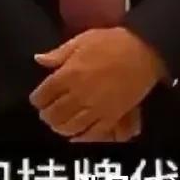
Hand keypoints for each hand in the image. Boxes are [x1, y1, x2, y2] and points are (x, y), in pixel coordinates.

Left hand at [30, 27, 164, 137]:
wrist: (143, 51)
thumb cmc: (110, 42)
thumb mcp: (80, 41)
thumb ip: (58, 54)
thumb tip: (38, 59)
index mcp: (69, 74)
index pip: (44, 94)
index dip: (37, 99)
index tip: (37, 100)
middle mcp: (79, 94)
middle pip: (55, 113)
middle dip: (46, 115)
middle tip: (45, 113)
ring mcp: (97, 108)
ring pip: (71, 126)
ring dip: (60, 127)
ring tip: (57, 124)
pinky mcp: (113, 116)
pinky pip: (94, 133)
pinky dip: (81, 138)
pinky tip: (75, 137)